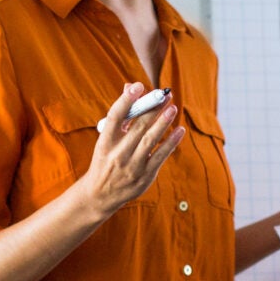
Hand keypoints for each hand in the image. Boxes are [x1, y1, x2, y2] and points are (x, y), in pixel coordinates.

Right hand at [75, 83, 183, 219]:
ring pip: (150, 140)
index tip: (138, 86)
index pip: (115, 117)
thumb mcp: (106, 139)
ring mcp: (132, 166)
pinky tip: (180, 130)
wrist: (100, 195)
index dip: (126, 100)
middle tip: (165, 94)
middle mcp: (118, 154)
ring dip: (163, 123)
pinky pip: (161, 156)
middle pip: (138, 127)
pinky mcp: (145, 176)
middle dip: (153, 109)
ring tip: (172, 108)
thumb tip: (130, 86)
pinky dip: (171, 142)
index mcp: (105, 142)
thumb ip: (121, 114)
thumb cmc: (105, 160)